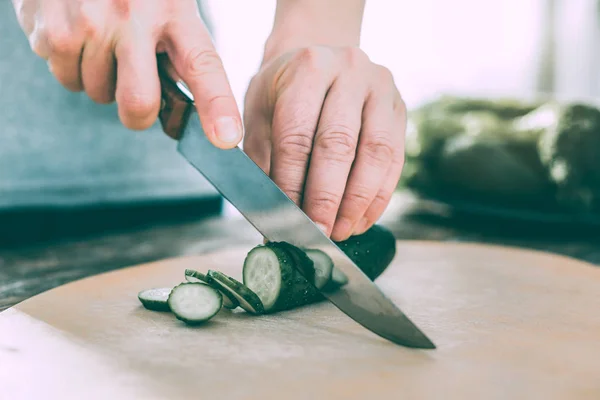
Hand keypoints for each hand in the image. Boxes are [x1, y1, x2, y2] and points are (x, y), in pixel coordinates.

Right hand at [11, 0, 242, 147]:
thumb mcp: (168, 4)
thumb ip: (179, 50)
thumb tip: (185, 112)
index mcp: (176, 12)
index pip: (203, 67)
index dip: (217, 108)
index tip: (226, 140)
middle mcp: (134, 16)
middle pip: (138, 103)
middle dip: (137, 113)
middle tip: (135, 89)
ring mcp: (90, 20)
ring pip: (95, 92)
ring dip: (99, 79)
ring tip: (101, 40)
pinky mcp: (50, 24)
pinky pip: (63, 74)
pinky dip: (68, 63)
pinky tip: (75, 30)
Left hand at [243, 46, 405, 241]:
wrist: (318, 60)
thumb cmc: (283, 93)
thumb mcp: (261, 115)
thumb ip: (265, 162)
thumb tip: (273, 217)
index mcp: (307, 68)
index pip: (298, 136)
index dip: (292, 184)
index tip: (287, 220)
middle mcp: (349, 71)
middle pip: (339, 144)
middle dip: (326, 198)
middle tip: (317, 233)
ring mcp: (381, 88)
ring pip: (375, 154)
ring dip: (357, 202)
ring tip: (340, 232)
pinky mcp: (399, 109)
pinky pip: (395, 160)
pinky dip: (378, 196)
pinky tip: (361, 219)